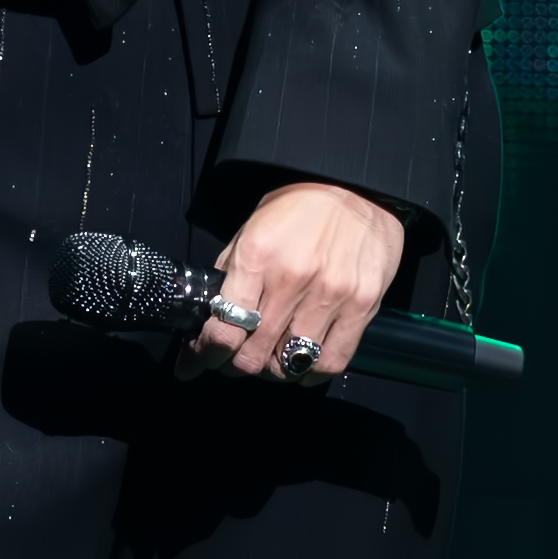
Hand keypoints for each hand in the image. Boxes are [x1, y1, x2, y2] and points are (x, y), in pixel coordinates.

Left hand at [174, 181, 403, 386]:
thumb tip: (210, 315)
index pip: (224, 327)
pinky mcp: (361, 306)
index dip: (205, 354)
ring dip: (274, 369)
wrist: (358, 186)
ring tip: (270, 357)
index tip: (196, 362)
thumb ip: (233, 272)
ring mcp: (330, 294)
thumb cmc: (301, 204)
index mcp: (258, 254)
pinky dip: (310, 373)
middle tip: (234, 358)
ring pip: (290, 365)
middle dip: (236, 364)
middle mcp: (292, 278)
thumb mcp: (253, 225)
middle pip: (254, 355)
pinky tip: (302, 361)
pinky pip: (330, 363)